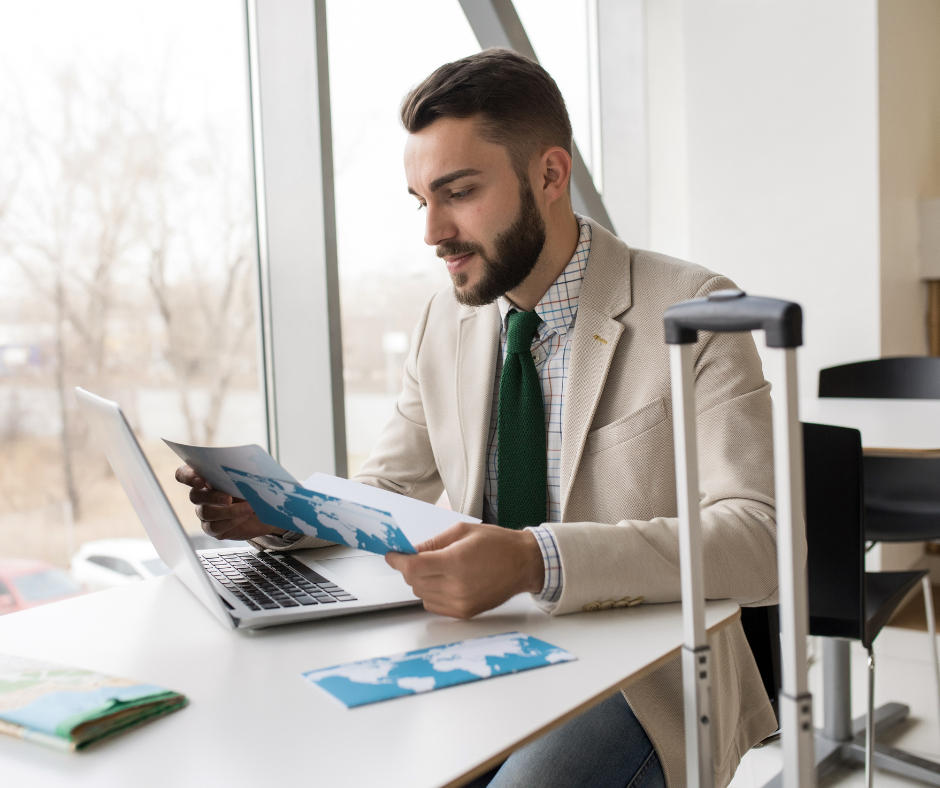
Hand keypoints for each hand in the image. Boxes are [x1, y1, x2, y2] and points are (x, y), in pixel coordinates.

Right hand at [174, 464, 286, 540]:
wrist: (267, 511)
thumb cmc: (256, 490)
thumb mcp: (250, 479)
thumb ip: (239, 473)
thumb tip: (241, 471)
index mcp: (206, 477)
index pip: (184, 474)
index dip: (187, 477)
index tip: (200, 481)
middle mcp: (202, 495)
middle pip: (194, 495)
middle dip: (212, 497)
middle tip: (229, 498)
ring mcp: (205, 513)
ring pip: (206, 513)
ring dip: (228, 511)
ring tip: (247, 508)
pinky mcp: (213, 529)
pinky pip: (213, 527)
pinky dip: (230, 522)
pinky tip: (243, 517)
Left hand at [385, 522, 544, 618]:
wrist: (523, 564)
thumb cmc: (497, 544)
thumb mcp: (462, 532)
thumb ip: (433, 543)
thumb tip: (411, 551)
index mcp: (456, 562)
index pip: (413, 567)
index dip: (397, 561)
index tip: (392, 555)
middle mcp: (457, 586)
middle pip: (414, 582)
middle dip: (409, 569)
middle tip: (415, 557)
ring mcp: (461, 602)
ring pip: (421, 595)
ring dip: (420, 581)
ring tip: (435, 568)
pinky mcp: (465, 612)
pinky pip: (433, 605)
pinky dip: (431, 593)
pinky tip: (443, 581)